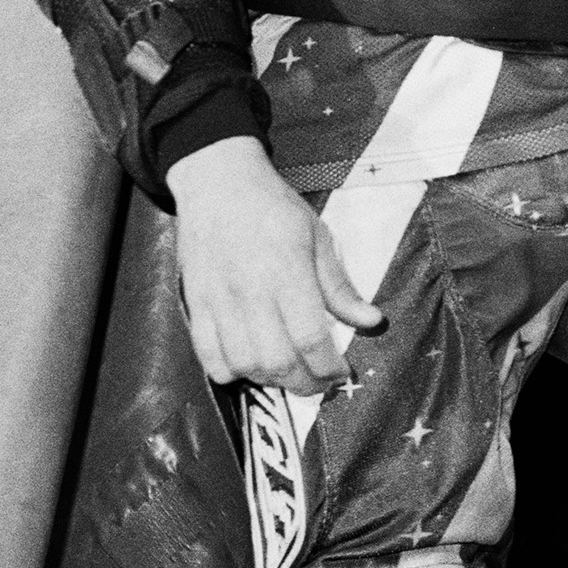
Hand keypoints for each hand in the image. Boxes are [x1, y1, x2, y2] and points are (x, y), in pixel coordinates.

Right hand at [167, 135, 382, 392]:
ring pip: (243, 365)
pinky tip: (249, 364)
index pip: (311, 338)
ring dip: (270, 380)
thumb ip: (340, 286)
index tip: (341, 372)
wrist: (218, 183)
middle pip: (277, 361)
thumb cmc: (272, 208)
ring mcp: (218, 300)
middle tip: (319, 382)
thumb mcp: (318, 238)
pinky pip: (208, 356)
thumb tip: (372, 321)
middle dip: (305, 383)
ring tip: (288, 372)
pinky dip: (229, 372)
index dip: (329, 366)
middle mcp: (250, 291)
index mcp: (287, 271)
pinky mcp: (195, 304)